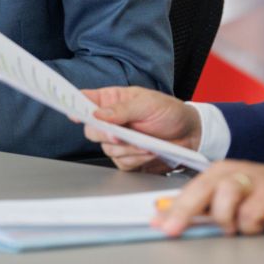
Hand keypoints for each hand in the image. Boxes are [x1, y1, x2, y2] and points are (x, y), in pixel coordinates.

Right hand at [82, 86, 200, 172]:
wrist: (190, 134)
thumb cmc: (170, 112)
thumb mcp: (149, 103)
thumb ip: (123, 108)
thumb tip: (98, 114)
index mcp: (112, 100)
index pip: (85, 100)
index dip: (74, 105)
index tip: (73, 112)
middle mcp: (111, 121)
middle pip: (92, 130)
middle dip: (106, 135)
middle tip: (120, 135)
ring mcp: (117, 141)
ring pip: (107, 149)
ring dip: (129, 148)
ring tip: (148, 141)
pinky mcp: (127, 158)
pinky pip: (122, 163)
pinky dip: (137, 159)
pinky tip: (150, 151)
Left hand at [153, 160, 263, 236]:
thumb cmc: (253, 194)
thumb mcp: (223, 193)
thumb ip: (195, 205)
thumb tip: (161, 215)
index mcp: (219, 172)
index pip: (192, 189)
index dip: (175, 208)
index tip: (160, 225)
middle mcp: (236, 173)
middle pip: (206, 189)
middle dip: (186, 211)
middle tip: (175, 229)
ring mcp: (256, 183)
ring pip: (227, 203)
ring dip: (226, 221)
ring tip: (234, 227)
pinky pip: (251, 218)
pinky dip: (249, 228)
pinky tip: (257, 225)